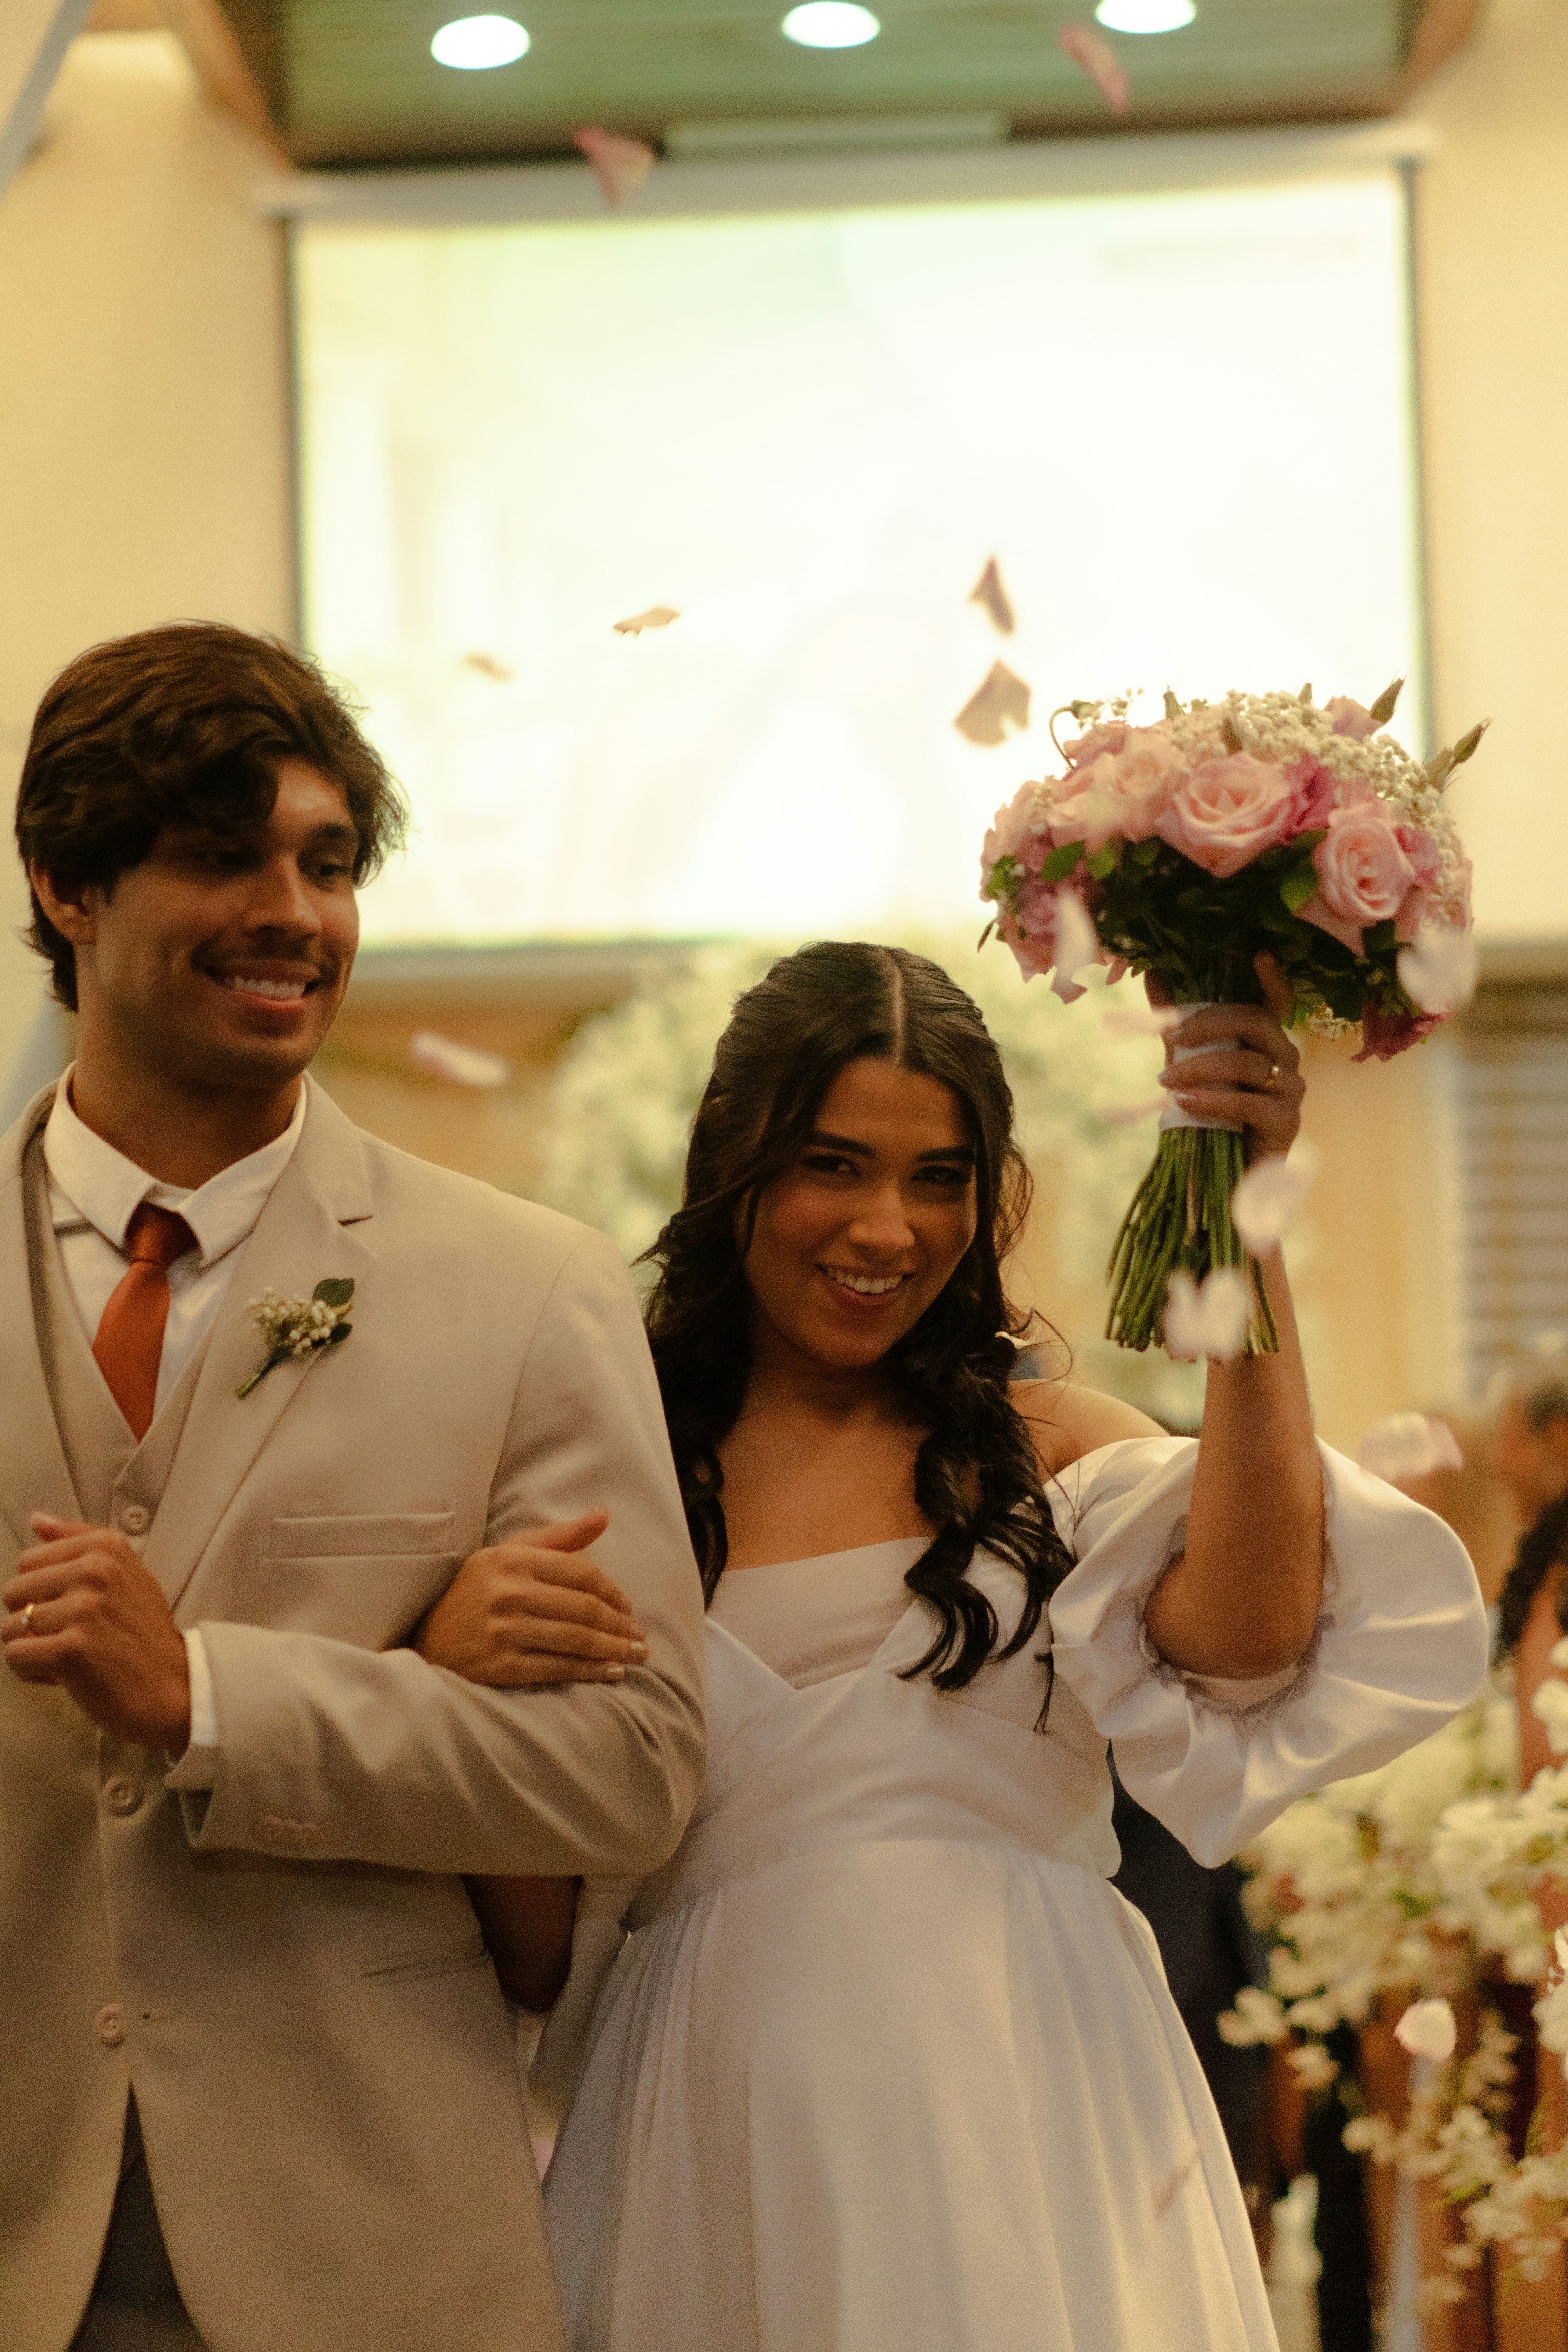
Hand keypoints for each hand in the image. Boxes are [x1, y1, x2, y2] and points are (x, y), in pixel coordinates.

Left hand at [2, 1512, 191, 1749]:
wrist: (175, 1687)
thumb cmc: (144, 1633)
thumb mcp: (124, 1573)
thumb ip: (78, 1542)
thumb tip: (36, 1519)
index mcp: (106, 1547)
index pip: (29, 1561)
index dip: (43, 1592)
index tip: (72, 1608)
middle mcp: (96, 1571)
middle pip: (15, 1591)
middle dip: (31, 1620)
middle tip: (69, 1636)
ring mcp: (84, 1610)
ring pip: (9, 1627)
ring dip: (32, 1649)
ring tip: (68, 1656)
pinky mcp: (72, 1649)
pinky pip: (15, 1656)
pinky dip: (32, 1672)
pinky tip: (63, 1675)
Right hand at [417, 1508, 648, 1688]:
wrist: (430, 1639)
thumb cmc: (478, 1592)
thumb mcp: (509, 1553)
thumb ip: (559, 1537)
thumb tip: (603, 1514)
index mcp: (513, 1560)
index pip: (581, 1573)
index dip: (613, 1592)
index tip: (628, 1607)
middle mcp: (509, 1592)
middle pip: (584, 1608)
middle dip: (620, 1625)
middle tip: (641, 1637)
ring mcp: (504, 1630)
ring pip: (576, 1639)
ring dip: (614, 1650)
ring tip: (636, 1656)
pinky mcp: (501, 1665)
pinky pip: (558, 1668)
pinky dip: (590, 1672)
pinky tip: (611, 1673)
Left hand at [1151, 952, 1304, 1165]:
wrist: (1226, 1174)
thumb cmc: (1212, 1113)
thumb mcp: (1190, 1062)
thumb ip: (1178, 1023)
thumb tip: (1153, 973)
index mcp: (1266, 1039)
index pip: (1277, 1000)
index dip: (1272, 978)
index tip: (1259, 955)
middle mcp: (1286, 1057)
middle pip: (1256, 1021)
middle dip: (1209, 1023)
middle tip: (1171, 1036)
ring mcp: (1291, 1089)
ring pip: (1249, 1063)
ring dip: (1201, 1067)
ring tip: (1166, 1080)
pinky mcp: (1287, 1122)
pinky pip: (1250, 1103)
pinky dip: (1213, 1100)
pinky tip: (1184, 1102)